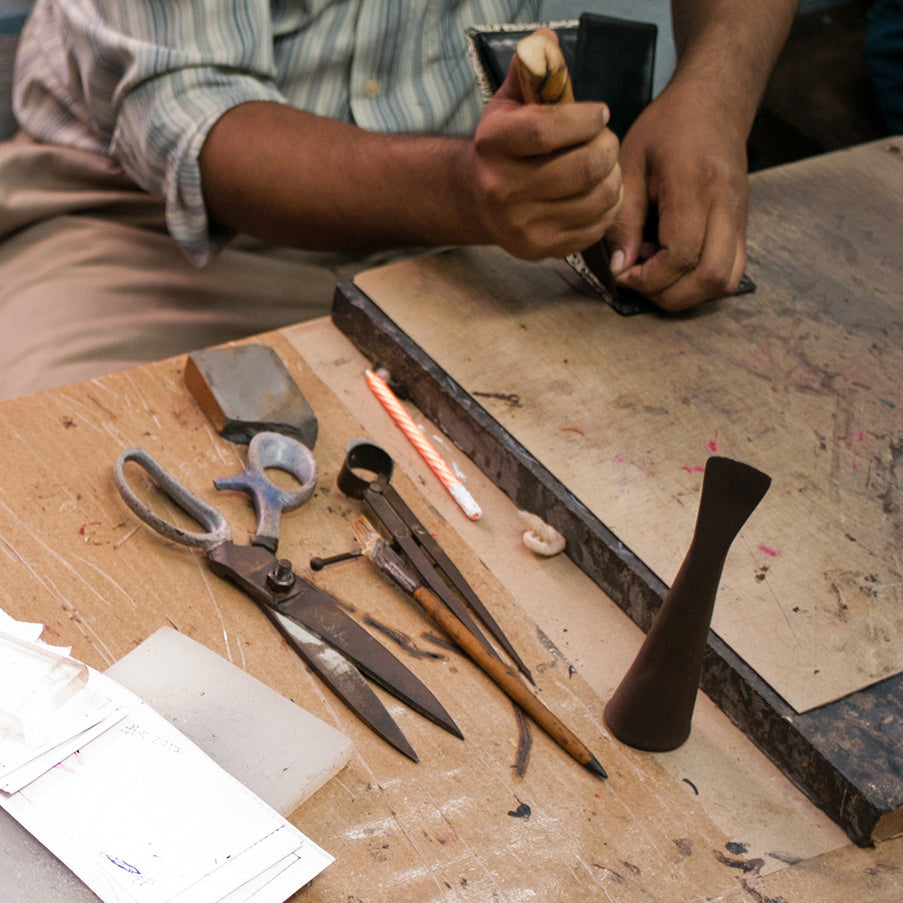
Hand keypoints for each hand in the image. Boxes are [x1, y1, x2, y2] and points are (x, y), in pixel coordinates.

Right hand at [466, 55, 622, 260]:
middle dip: (607, 146)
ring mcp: (522, 225)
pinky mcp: (541, 249)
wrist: (478, 200)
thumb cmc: (504, 145)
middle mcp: (502, 190)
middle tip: (606, 139)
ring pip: (596, 198)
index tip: (600, 112)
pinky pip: (596, 226)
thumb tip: (548, 42)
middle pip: (583, 167)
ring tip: (604, 164)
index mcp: (492, 146)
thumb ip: (532, 71)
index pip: (547, 130)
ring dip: (613, 176)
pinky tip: (599, 191)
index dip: (585, 118)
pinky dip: (609, 205)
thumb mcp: (509, 103)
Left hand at [606, 82, 749, 310]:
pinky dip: (701, 283)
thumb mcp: (630, 162)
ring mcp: (741, 218)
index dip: (649, 277)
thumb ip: (624, 218)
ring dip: (688, 293)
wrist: (714, 101)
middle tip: (638, 280)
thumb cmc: (668, 126)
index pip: (682, 255)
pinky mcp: (742, 226)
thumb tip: (620, 267)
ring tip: (656, 273)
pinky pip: (731, 272)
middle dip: (669, 294)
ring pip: (727, 282)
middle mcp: (727, 205)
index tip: (622, 272)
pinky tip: (674, 265)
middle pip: (711, 278)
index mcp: (696, 185)